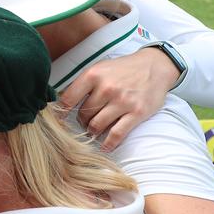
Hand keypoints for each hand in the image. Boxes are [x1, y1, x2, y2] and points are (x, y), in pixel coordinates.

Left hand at [59, 47, 179, 150]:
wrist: (154, 66)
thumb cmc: (123, 69)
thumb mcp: (100, 68)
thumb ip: (83, 83)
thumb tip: (63, 102)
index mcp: (93, 75)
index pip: (68, 99)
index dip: (61, 112)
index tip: (59, 120)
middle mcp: (107, 88)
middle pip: (84, 114)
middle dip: (82, 121)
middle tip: (85, 122)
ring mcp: (122, 101)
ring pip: (97, 126)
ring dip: (93, 132)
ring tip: (94, 131)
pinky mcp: (137, 112)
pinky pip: (117, 134)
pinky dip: (108, 143)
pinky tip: (105, 147)